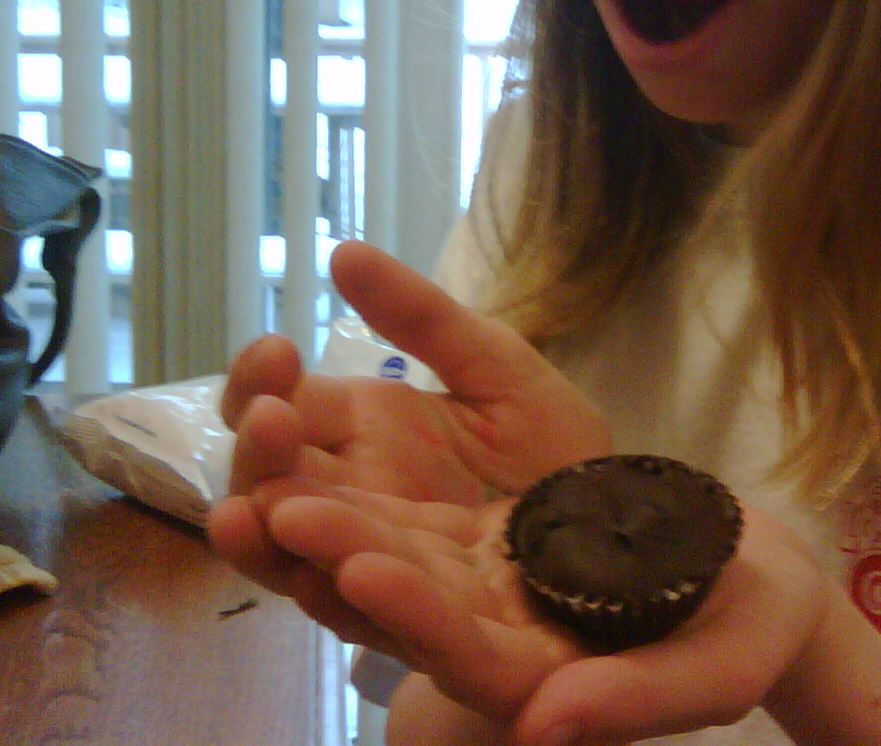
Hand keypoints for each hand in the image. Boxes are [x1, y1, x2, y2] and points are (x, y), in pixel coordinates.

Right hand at [208, 239, 611, 644]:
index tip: (276, 350)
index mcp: (363, 433)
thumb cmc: (552, 452)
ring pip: (297, 562)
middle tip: (271, 417)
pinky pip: (378, 622)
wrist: (623, 540)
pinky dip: (355, 598)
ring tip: (257, 510)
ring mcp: (379, 569)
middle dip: (257, 455)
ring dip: (271, 538)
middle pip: (270, 486)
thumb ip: (426, 316)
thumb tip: (342, 251)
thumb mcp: (496, 367)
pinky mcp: (425, 630)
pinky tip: (352, 568)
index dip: (261, 382)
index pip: (280, 405)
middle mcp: (352, 502)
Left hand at [261, 484, 830, 742]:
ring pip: (388, 545)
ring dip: (331, 504)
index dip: (413, 618)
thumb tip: (543, 730)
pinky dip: (366, 457)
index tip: (362, 572)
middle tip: (280, 503)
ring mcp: (477, 585)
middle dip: (342, 552)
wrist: (747, 579)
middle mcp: (488, 640)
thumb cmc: (747, 632)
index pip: (463, 659)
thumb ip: (635, 699)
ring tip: (279, 443)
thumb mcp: (717, 670)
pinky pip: (409, 498)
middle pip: (402, 603)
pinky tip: (316, 408)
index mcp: (540, 681)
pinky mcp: (476, 534)